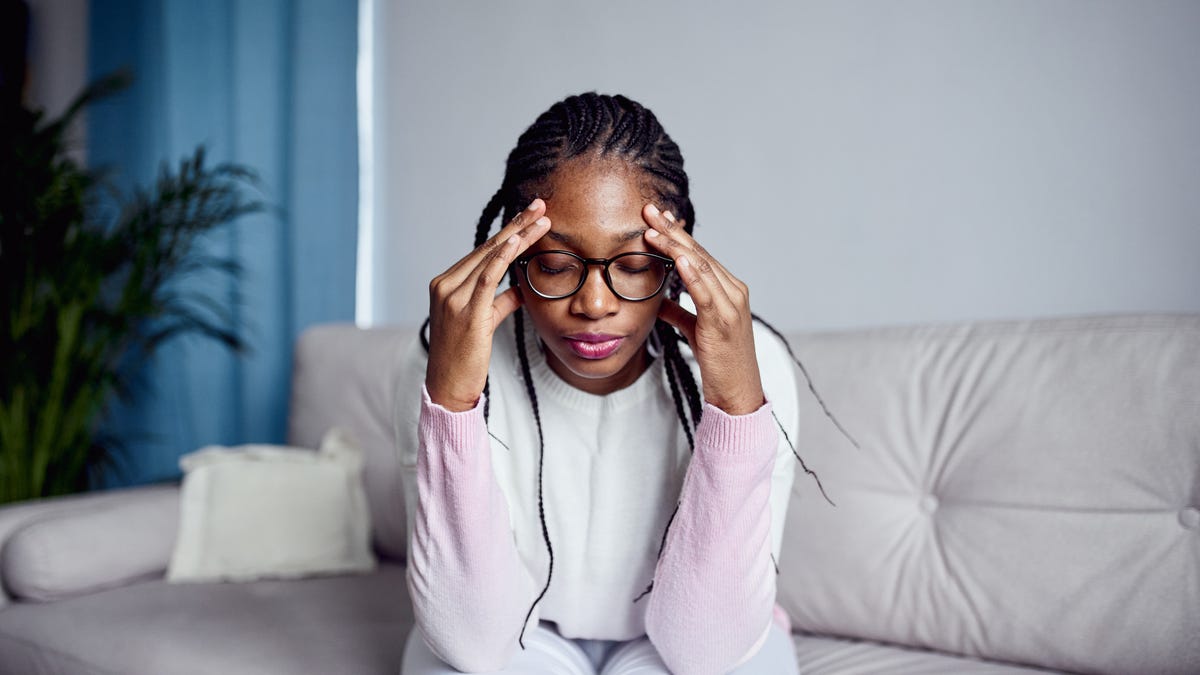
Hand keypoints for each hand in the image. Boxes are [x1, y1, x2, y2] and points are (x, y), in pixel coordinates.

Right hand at [425, 200, 551, 410]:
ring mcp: (453, 298)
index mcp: (446, 284)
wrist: (448, 386)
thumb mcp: (484, 322)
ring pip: (490, 258)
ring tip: (541, 219)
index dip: (508, 232)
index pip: (482, 252)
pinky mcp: (466, 313)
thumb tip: (521, 288)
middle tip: (540, 205)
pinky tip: (517, 242)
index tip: (530, 216)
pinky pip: (486, 279)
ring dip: (518, 236)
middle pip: (487, 248)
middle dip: (516, 225)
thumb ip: (500, 302)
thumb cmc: (465, 357)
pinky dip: (502, 258)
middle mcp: (445, 285)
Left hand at [642, 204, 764, 415]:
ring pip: (701, 266)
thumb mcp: (695, 330)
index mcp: (728, 290)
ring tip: (652, 229)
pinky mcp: (724, 321)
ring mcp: (731, 305)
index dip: (676, 235)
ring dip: (674, 246)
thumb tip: (659, 300)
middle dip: (672, 230)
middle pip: (699, 253)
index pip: (699, 254)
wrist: (737, 392)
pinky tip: (678, 258)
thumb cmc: (719, 362)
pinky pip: (706, 292)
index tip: (655, 217)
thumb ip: (679, 312)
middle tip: (649, 210)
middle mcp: (734, 291)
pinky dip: (692, 272)